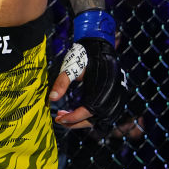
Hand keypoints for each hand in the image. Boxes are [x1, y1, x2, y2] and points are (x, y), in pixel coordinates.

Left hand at [50, 10, 127, 131]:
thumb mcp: (70, 67)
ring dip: (83, 121)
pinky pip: (105, 114)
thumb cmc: (84, 55)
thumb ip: (61, 82)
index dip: (73, 118)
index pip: (88, 111)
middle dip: (75, 122)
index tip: (59, 118)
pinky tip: (79, 112)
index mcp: (102, 88)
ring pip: (100, 119)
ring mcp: (117, 97)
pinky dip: (92, 117)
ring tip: (67, 117)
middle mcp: (112, 95)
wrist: (99, 45)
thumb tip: (52, 98)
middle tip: (59, 118)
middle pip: (94, 119)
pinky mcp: (116, 97)